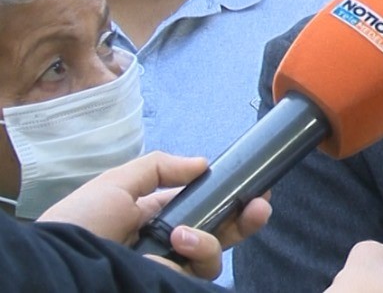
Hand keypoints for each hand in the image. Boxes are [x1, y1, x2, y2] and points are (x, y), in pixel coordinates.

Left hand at [37, 151, 271, 279]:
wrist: (59, 270)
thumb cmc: (79, 224)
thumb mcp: (115, 184)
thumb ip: (160, 168)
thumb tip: (203, 164)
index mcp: (156, 216)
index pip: (203, 207)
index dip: (231, 198)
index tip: (255, 187)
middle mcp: (168, 243)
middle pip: (220, 232)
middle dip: (246, 218)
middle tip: (261, 206)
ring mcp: (170, 267)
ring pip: (213, 256)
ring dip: (209, 241)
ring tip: (183, 238)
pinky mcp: (170, 284)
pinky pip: (198, 272)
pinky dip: (195, 256)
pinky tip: (178, 249)